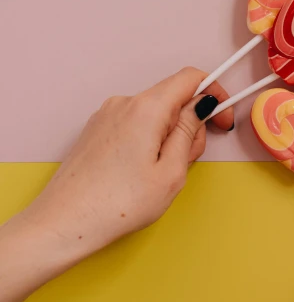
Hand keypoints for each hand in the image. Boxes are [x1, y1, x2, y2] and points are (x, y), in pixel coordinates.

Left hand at [0, 67, 232, 301]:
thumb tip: (202, 106)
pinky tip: (144, 171)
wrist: (64, 224)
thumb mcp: (172, 171)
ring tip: (163, 173)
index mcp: (146, 109)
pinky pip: (135, 123)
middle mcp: (124, 103)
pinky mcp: (97, 130)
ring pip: (155, 112)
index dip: (214, 93)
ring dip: (171, 134)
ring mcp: (106, 115)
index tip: (222, 118)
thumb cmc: (117, 204)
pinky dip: (150, 139)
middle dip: (192, 123)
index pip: (190, 78)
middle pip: (173, 97)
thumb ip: (190, 132)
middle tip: (190, 160)